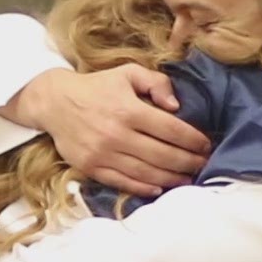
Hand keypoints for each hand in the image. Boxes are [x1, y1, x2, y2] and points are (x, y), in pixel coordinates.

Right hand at [11, 67, 210, 197]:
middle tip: (203, 164)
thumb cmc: (97, 87)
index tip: (205, 145)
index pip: (170, 129)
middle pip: (162, 155)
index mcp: (128, 109)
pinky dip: (143, 188)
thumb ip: (156, 83)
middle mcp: (116, 134)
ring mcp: (103, 153)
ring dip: (171, 178)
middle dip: (188, 162)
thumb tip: (176, 106)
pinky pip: (122, 182)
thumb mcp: (127, 73)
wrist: (55, 102)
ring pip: (145, 172)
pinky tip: (159, 188)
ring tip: (188, 179)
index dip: (192, 140)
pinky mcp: (91, 167)